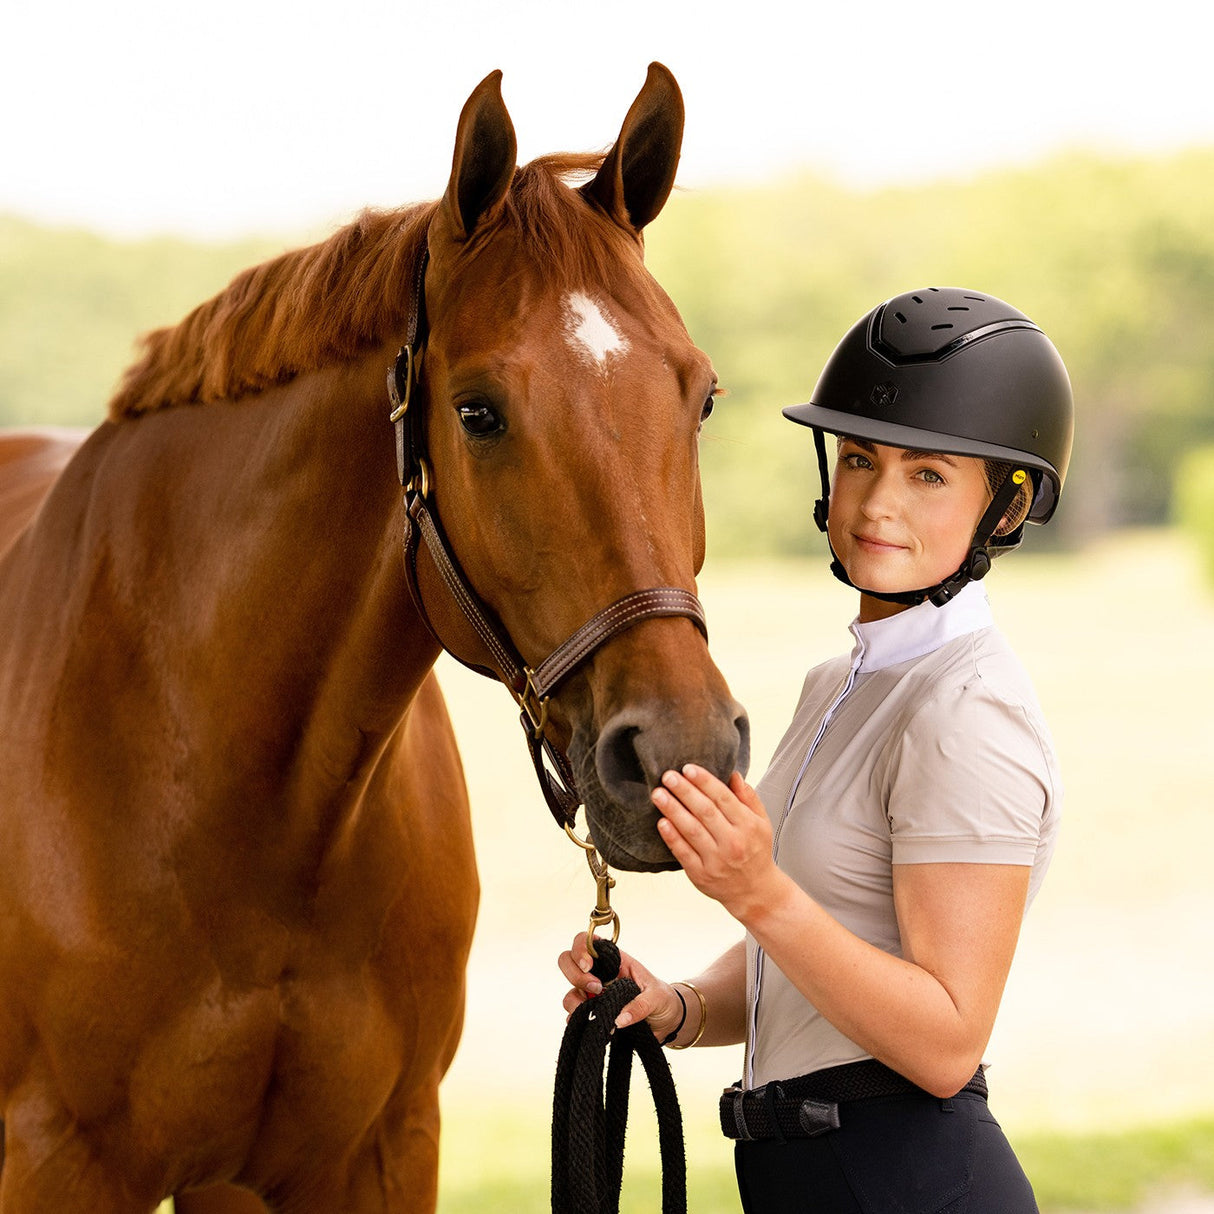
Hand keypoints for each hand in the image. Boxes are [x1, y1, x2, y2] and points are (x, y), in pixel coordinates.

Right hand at [557, 932, 684, 1039]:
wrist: (665, 1020)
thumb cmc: (660, 999)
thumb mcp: (655, 997)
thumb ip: (639, 1005)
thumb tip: (619, 1019)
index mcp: (614, 960)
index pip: (587, 942)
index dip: (580, 949)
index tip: (588, 966)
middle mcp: (599, 973)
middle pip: (568, 961)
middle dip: (576, 975)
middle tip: (596, 988)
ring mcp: (593, 993)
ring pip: (569, 990)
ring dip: (575, 1001)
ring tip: (594, 1011)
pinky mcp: (592, 1012)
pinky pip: (574, 1014)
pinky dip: (577, 1019)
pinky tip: (589, 1023)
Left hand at [652, 765, 783, 920]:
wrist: (755, 891)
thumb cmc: (756, 851)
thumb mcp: (761, 822)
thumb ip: (748, 797)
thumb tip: (733, 774)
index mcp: (748, 826)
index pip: (723, 798)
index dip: (704, 781)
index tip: (688, 768)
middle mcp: (733, 843)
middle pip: (705, 812)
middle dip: (685, 791)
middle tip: (668, 776)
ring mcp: (716, 860)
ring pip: (692, 830)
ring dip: (673, 810)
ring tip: (658, 794)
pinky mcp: (701, 875)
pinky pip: (683, 853)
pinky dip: (672, 837)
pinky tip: (661, 822)